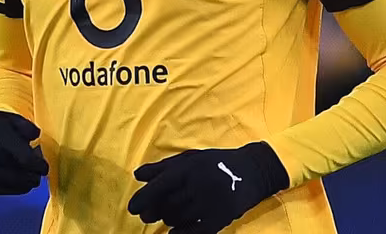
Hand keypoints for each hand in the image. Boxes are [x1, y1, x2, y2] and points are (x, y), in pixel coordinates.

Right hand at [0, 111, 48, 195]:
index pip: (6, 143)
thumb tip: (35, 135)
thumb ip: (27, 127)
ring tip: (30, 183)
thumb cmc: (5, 127)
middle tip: (37, 178)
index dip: (27, 158)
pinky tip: (19, 186)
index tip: (43, 167)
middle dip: (20, 176)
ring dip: (14, 185)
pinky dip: (5, 190)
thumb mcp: (18, 120)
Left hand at [127, 142, 288, 233]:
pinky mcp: (222, 217)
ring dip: (168, 220)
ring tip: (168, 217)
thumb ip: (163, 167)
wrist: (253, 171)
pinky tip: (175, 233)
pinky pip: (196, 231)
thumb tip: (137, 175)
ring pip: (179, 218)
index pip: (161, 185)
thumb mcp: (190, 159)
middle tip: (147, 215)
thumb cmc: (217, 163)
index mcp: (190, 168)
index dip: (144, 198)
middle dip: (153, 212)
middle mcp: (200, 185)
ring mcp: (211, 203)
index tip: (132, 208)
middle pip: (168, 205)